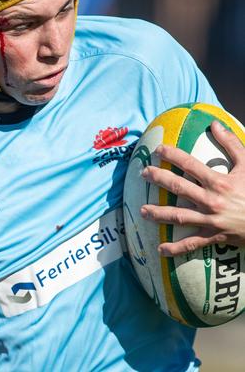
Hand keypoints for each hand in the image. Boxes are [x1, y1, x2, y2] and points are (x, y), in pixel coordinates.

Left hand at [139, 121, 244, 255]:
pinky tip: (161, 250)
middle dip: (158, 179)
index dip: (172, 155)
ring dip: (159, 213)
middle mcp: (211, 200)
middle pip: (178, 187)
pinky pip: (192, 243)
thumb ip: (232, 144)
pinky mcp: (214, 236)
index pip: (189, 164)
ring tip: (142, 211)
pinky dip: (176, 248)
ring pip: (179, 216)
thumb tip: (215, 124)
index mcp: (218, 181)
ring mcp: (211, 219)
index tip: (157, 150)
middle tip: (143, 173)